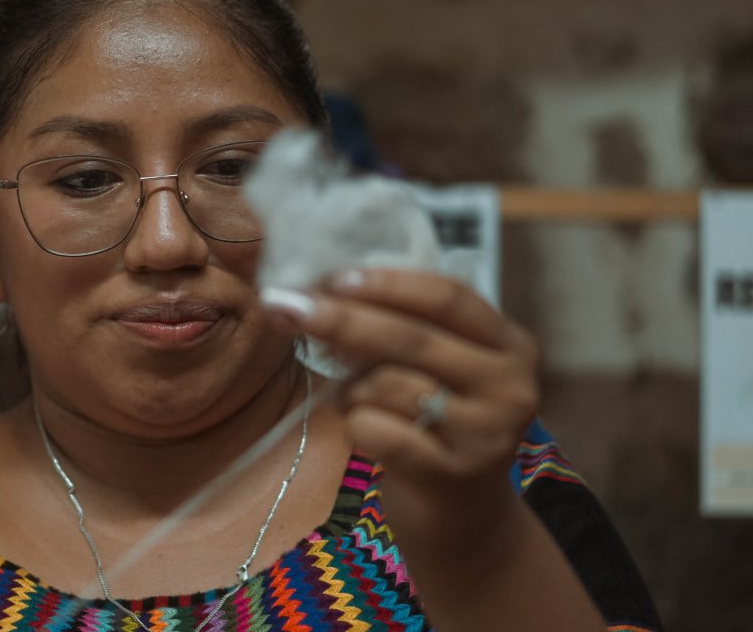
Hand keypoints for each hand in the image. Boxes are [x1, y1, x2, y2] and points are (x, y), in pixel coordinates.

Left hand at [265, 268, 540, 563]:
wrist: (462, 519)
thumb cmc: (436, 427)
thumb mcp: (438, 370)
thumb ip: (402, 328)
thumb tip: (320, 289)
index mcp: (510, 345)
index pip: (447, 296)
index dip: (386, 283)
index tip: (332, 277)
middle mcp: (510, 386)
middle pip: (412, 337)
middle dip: (342, 319)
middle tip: (288, 308)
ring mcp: (486, 434)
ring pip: (388, 384)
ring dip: (352, 387)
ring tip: (357, 400)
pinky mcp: (452, 475)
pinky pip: (377, 430)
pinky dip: (356, 425)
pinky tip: (366, 433)